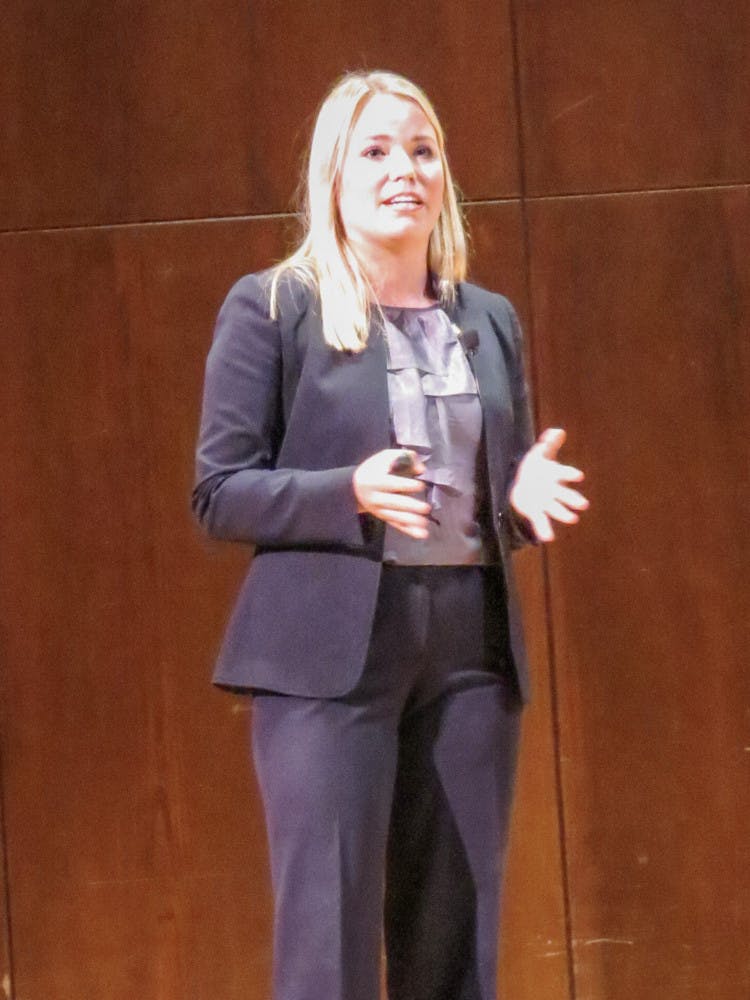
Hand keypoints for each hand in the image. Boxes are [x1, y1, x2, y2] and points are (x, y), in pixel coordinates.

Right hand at [353, 449, 430, 538]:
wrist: (355, 487)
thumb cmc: (374, 469)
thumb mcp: (384, 457)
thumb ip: (403, 458)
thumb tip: (420, 469)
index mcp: (375, 481)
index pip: (392, 484)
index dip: (406, 485)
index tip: (420, 485)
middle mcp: (376, 497)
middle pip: (394, 503)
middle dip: (411, 506)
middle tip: (426, 508)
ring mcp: (380, 510)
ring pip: (396, 517)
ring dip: (411, 521)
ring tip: (425, 523)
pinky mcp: (384, 518)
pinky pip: (397, 525)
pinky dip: (409, 530)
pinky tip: (421, 534)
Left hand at [509, 428, 588, 542]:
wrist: (524, 486)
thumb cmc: (537, 468)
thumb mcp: (541, 454)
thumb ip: (548, 444)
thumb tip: (557, 431)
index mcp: (554, 475)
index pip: (563, 473)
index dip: (570, 474)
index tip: (578, 476)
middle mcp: (553, 490)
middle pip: (563, 494)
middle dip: (572, 499)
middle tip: (583, 505)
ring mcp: (545, 502)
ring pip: (555, 509)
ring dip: (563, 514)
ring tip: (572, 519)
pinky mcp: (535, 511)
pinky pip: (539, 521)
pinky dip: (544, 529)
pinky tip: (547, 538)